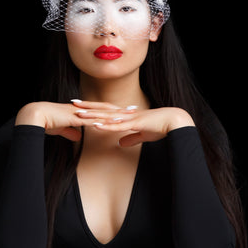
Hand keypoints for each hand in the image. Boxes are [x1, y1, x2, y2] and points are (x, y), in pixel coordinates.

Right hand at [14, 100, 121, 141]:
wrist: (36, 116)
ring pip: (103, 113)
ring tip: (129, 115)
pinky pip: (93, 119)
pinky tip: (113, 122)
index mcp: (81, 111)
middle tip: (134, 109)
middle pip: (106, 109)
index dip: (113, 110)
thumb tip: (77, 136)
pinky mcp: (76, 118)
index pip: (100, 110)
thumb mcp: (61, 128)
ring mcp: (81, 113)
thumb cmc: (46, 121)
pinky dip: (104, 121)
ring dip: (116, 114)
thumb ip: (70, 132)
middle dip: (120, 109)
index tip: (124, 111)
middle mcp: (83, 110)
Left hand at [71, 100, 194, 146]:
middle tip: (73, 104)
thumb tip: (121, 143)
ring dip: (93, 116)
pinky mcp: (135, 124)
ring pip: (107, 117)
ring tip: (79, 114)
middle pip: (103, 110)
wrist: (174, 121)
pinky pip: (117, 126)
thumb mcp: (143, 135)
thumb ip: (131, 138)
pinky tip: (96, 125)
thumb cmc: (160, 127)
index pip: (106, 111)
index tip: (80, 106)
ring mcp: (129, 118)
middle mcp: (125, 114)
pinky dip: (106, 126)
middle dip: (87, 108)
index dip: (93, 108)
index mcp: (126, 116)